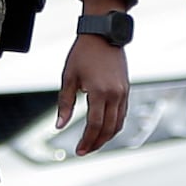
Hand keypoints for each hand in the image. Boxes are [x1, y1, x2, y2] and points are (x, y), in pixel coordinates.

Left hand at [57, 34, 128, 155]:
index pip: (94, 125)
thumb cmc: (83, 53)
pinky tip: (104, 129)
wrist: (103, 34)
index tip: (79, 150)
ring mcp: (123, 92)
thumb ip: (65, 103)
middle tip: (85, 151)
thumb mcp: (69, 77)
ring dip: (107, 137)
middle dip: (97, 143)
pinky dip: (114, 125)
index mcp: (99, 92)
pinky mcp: (126, 89)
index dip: (87, 140)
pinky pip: (123, 114)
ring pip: (118, 123)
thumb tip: (59, 126)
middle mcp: (115, 94)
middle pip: (108, 129)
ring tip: (93, 143)